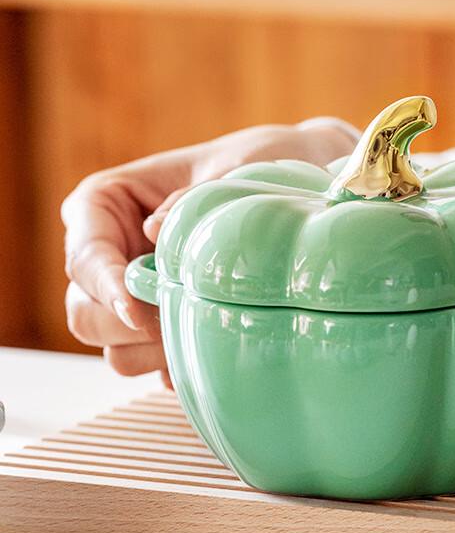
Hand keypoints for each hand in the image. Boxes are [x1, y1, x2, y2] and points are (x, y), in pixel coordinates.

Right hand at [62, 119, 357, 380]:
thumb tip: (153, 233)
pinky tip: (211, 345)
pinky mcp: (159, 326)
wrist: (291, 185)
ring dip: (156, 351)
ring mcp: (130, 296)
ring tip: (206, 327)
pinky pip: (151, 365)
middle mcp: (107, 255)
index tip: (137, 309)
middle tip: (183, 320)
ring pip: (114, 349)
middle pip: (85, 313)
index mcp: (103, 205)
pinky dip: (176, 365)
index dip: (106, 287)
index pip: (85, 256)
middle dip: (129, 327)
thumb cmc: (253, 167)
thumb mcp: (231, 168)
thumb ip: (192, 198)